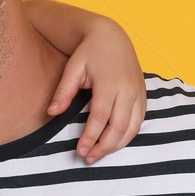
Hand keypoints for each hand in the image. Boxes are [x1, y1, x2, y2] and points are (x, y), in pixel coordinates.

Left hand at [48, 26, 146, 163]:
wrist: (112, 36)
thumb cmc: (89, 52)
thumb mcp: (73, 68)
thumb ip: (63, 91)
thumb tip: (51, 113)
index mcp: (109, 83)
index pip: (100, 117)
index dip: (91, 137)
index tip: (80, 151)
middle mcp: (127, 90)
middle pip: (119, 127)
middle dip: (104, 147)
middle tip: (88, 159)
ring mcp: (138, 93)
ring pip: (132, 128)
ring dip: (117, 145)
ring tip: (99, 155)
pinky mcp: (143, 95)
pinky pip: (139, 122)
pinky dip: (128, 136)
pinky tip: (114, 143)